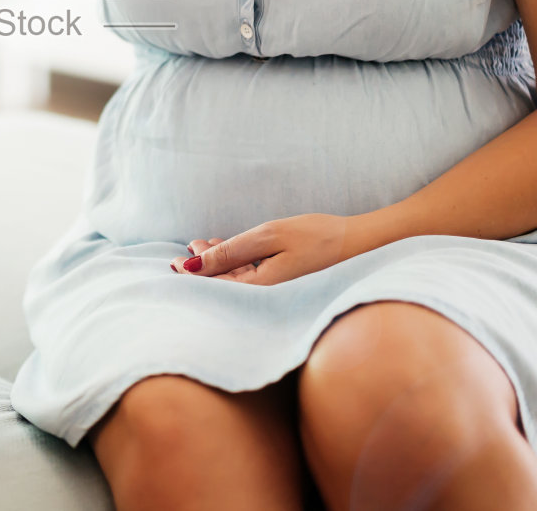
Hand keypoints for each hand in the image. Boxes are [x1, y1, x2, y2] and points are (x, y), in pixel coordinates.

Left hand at [170, 214, 352, 285]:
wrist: (363, 244)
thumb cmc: (318, 238)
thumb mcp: (269, 237)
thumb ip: (230, 252)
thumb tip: (192, 266)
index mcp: (258, 292)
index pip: (213, 288)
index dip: (190, 275)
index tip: (173, 261)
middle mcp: (265, 298)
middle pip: (223, 285)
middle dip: (203, 266)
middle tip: (192, 244)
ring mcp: (276, 290)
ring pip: (236, 278)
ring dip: (218, 260)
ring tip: (204, 243)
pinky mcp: (284, 281)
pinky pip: (252, 275)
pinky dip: (236, 261)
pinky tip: (226, 246)